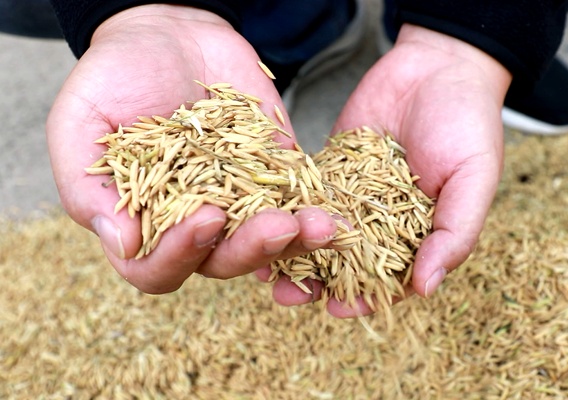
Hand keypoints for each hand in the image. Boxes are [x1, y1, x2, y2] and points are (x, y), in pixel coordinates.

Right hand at [46, 5, 337, 293]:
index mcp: (143, 222)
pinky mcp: (276, 175)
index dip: (181, 255)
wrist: (170, 34)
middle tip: (280, 226)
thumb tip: (121, 243)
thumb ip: (88, 185)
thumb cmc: (115, 76)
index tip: (207, 216)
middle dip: (253, 250)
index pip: (157, 269)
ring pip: (269, 243)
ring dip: (298, 241)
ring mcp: (240, 202)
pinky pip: (299, 203)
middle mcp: (193, 222)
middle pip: (223, 263)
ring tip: (323, 225)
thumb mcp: (82, 121)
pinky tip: (337, 212)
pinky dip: (318, 212)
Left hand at [269, 24, 511, 316]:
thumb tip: (426, 288)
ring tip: (265, 269)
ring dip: (292, 252)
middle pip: (345, 262)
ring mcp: (353, 195)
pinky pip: (303, 192)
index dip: (365, 297)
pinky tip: (257, 219)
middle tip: (289, 296)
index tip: (339, 309)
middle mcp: (382, 221)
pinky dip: (282, 208)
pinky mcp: (329, 167)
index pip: (389, 277)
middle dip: (317, 282)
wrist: (439, 67)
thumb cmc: (469, 124)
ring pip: (318, 232)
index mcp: (419, 234)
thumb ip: (454, 233)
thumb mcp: (473, 180)